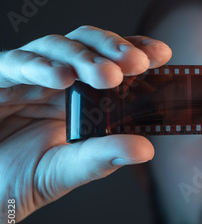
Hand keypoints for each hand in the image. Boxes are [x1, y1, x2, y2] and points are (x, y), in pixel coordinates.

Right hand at [0, 25, 171, 223]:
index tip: (163, 54)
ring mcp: (27, 77)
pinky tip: (62, 77)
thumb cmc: (22, 179)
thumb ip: (103, 157)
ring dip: (83, 57)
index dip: (135, 51)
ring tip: (107, 75)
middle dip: (114, 48)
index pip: (112, 62)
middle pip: (87, 44)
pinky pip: (16, 63)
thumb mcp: (69, 170)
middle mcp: (57, 81)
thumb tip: (146, 148)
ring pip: (56, 46)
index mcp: (81, 97)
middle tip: (137, 63)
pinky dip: (39, 66)